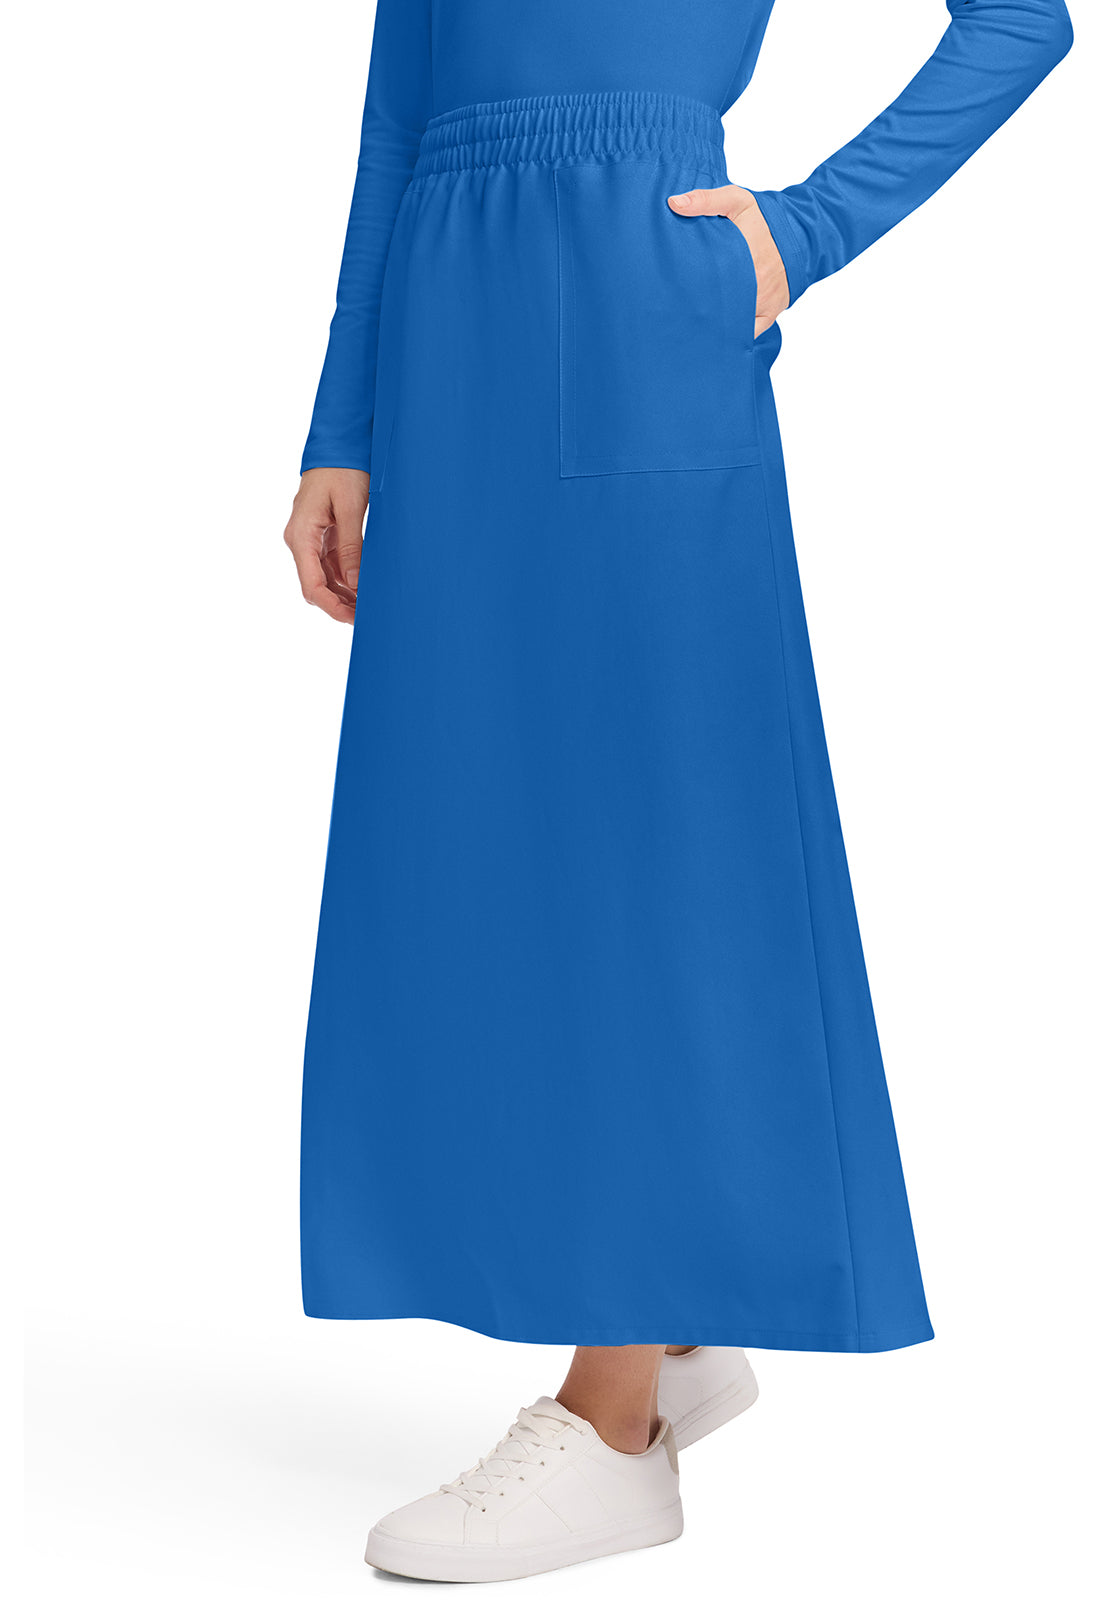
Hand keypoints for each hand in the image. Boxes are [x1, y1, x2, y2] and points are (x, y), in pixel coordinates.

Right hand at [283, 468, 369, 623]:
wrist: (338, 444)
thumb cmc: (343, 470)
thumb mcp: (350, 507)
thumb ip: (351, 547)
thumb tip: (355, 584)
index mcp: (301, 535)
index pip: (311, 586)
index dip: (332, 607)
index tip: (354, 619)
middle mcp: (300, 540)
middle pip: (316, 586)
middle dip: (340, 605)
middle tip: (369, 617)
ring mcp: (310, 539)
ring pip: (324, 578)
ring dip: (345, 594)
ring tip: (371, 605)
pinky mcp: (321, 535)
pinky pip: (331, 565)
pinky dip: (347, 578)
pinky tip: (365, 586)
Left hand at [667, 185, 789, 336]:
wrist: (801, 234)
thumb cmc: (765, 218)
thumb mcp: (737, 200)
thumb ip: (705, 200)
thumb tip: (674, 203)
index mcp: (742, 257)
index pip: (705, 280)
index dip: (686, 288)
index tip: (670, 289)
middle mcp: (754, 284)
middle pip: (717, 306)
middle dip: (696, 309)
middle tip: (675, 309)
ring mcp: (762, 302)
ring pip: (731, 322)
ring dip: (713, 325)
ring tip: (691, 325)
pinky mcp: (770, 313)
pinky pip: (748, 333)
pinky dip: (733, 335)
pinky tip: (716, 336)